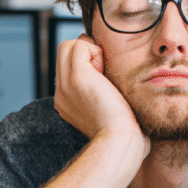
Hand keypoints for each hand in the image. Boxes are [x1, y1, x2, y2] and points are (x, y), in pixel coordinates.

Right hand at [54, 37, 148, 155]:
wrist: (121, 142)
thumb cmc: (125, 133)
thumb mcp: (110, 112)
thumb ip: (105, 94)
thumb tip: (112, 79)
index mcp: (67, 102)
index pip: (68, 67)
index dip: (87, 63)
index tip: (105, 80)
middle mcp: (62, 93)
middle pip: (64, 53)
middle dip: (86, 53)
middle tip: (105, 73)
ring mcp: (65, 85)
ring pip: (68, 46)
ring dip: (90, 51)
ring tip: (104, 73)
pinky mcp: (77, 77)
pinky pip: (79, 45)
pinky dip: (95, 51)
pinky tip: (106, 72)